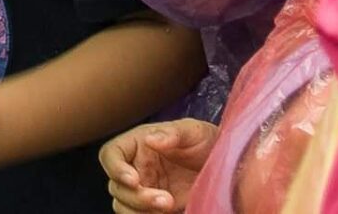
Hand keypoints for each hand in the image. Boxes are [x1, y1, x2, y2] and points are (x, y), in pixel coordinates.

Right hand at [100, 119, 216, 213]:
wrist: (226, 169)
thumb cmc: (206, 142)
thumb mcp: (193, 132)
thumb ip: (172, 133)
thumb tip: (150, 139)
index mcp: (137, 145)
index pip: (111, 155)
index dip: (115, 168)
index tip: (134, 180)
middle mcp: (136, 168)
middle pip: (116, 187)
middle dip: (137, 197)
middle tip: (165, 200)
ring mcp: (144, 190)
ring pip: (123, 206)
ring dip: (140, 211)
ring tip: (169, 206)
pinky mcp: (154, 209)